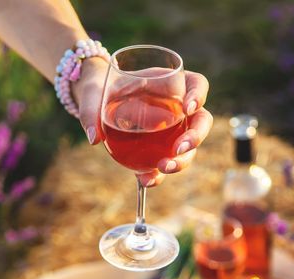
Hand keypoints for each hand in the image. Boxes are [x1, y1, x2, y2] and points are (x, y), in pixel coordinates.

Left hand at [72, 57, 212, 186]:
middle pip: (201, 121)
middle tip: (178, 149)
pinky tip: (146, 180)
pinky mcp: (161, 149)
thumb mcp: (94, 94)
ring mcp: (173, 130)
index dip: (198, 95)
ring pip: (189, 146)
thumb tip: (93, 137)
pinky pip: (166, 162)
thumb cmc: (101, 90)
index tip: (187, 107)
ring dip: (182, 160)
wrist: (97, 104)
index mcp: (172, 83)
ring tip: (163, 168)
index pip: (198, 85)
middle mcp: (179, 107)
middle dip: (195, 137)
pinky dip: (158, 174)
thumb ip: (91, 111)